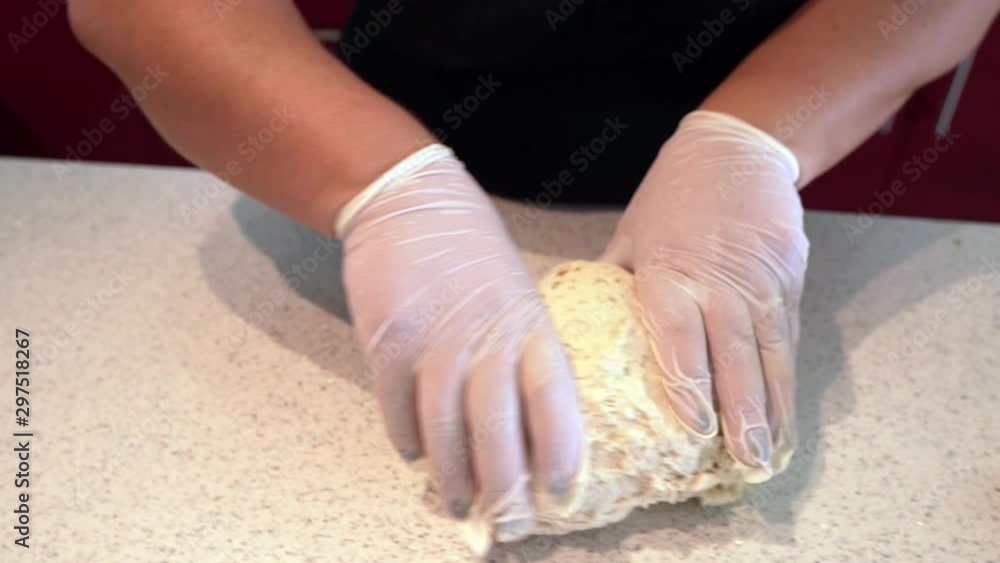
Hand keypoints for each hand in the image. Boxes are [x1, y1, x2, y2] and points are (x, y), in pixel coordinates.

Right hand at [337, 144, 582, 539]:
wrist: (411, 199)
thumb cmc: (472, 249)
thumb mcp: (517, 291)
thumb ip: (523, 352)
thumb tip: (526, 426)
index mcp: (528, 323)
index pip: (553, 398)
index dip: (558, 450)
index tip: (560, 492)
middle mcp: (484, 336)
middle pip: (496, 427)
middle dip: (504, 485)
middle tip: (508, 522)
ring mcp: (433, 340)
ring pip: (444, 428)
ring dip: (453, 474)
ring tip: (461, 504)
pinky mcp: (388, 341)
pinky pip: (397, 408)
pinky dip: (407, 439)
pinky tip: (415, 456)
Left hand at [600, 111, 808, 476]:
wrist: (737, 149)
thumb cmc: (671, 196)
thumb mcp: (631, 234)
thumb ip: (613, 285)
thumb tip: (578, 333)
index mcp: (670, 271)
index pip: (680, 334)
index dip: (689, 381)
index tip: (695, 425)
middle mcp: (720, 282)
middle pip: (733, 354)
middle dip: (742, 412)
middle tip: (744, 461)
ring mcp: (761, 282)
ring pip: (769, 355)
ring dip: (772, 409)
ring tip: (769, 455)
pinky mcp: (789, 281)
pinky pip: (788, 341)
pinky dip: (787, 382)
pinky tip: (784, 417)